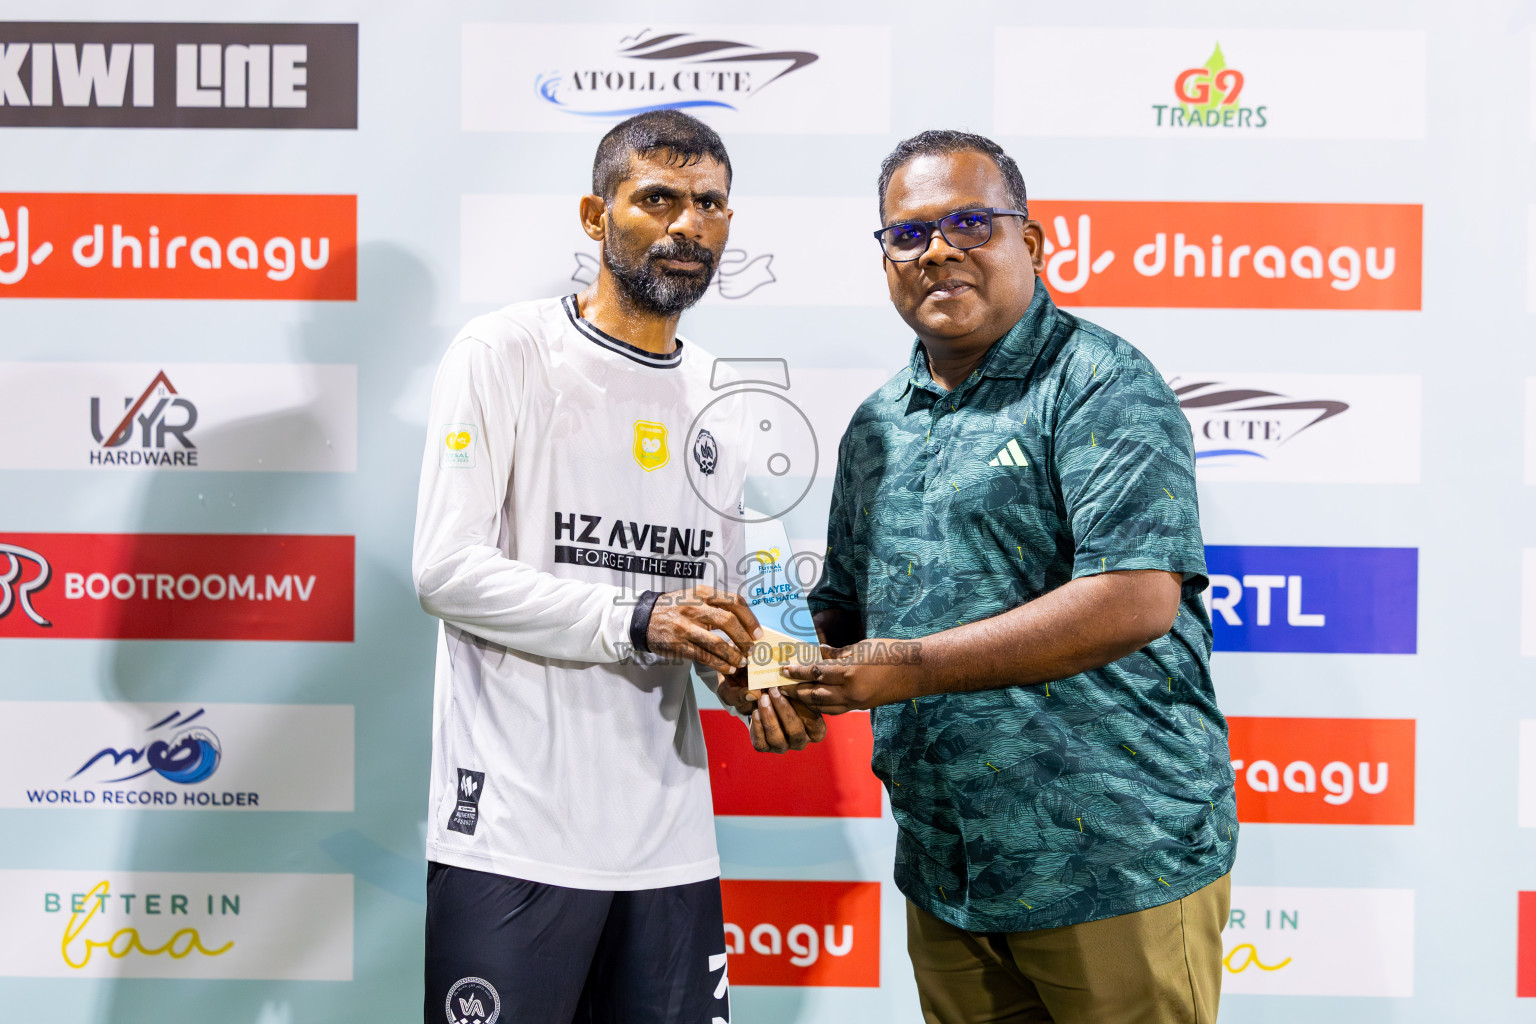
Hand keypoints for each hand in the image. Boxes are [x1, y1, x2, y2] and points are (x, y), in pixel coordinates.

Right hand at [646, 585, 761, 674]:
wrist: (644, 618)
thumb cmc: (675, 608)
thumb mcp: (695, 597)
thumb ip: (717, 603)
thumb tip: (745, 619)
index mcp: (702, 593)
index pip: (734, 602)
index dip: (750, 619)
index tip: (758, 633)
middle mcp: (694, 608)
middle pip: (728, 621)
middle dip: (745, 638)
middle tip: (752, 650)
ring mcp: (685, 627)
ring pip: (717, 643)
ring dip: (734, 655)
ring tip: (742, 662)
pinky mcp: (679, 645)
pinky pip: (704, 656)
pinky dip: (719, 664)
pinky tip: (728, 668)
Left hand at [716, 670, 826, 752]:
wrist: (771, 708)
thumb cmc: (790, 698)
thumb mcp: (799, 694)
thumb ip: (800, 690)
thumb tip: (794, 677)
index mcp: (816, 732)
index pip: (813, 721)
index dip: (802, 705)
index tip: (792, 688)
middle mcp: (801, 742)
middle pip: (794, 731)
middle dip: (783, 709)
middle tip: (774, 690)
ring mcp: (783, 747)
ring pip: (777, 737)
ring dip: (769, 716)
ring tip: (763, 698)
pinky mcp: (765, 748)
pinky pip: (761, 741)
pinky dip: (757, 725)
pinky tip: (755, 710)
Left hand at [780, 638, 923, 713]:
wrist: (915, 671)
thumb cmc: (889, 653)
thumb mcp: (860, 647)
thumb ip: (836, 653)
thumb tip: (817, 653)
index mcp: (849, 672)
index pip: (815, 673)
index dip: (797, 671)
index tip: (784, 669)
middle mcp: (850, 691)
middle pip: (814, 694)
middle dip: (796, 690)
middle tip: (780, 686)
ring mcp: (856, 702)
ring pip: (823, 706)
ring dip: (806, 701)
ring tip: (792, 695)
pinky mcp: (861, 707)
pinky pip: (836, 710)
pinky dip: (822, 706)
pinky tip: (814, 701)